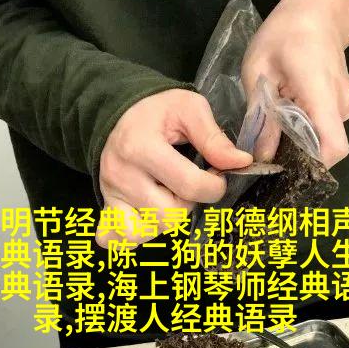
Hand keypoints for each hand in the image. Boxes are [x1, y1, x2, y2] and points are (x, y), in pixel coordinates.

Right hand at [96, 89, 251, 246]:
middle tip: (190, 185)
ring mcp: (111, 194)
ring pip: (150, 231)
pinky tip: (149, 217)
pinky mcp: (107, 206)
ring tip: (170, 196)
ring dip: (168, 219)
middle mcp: (122, 175)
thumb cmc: (156, 112)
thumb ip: (214, 138)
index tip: (217, 175)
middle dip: (191, 204)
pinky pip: (119, 239)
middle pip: (170, 216)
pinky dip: (138, 235)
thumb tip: (241, 162)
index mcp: (142, 147)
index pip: (189, 186)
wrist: (118, 114)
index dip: (214, 187)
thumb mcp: (188, 109)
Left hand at [242, 0, 348, 167]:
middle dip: (297, 156)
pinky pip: (322, 129)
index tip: (284, 168)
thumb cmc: (283, 36)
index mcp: (320, 93)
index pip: (332, 146)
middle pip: (325, 148)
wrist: (316, 14)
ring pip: (322, 139)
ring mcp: (344, 106)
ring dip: (298, 142)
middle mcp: (339, 105)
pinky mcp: (340, 106)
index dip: (312, 165)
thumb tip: (262, 155)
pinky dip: (304, 131)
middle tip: (266, 152)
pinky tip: (285, 120)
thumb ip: (261, 115)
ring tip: (274, 131)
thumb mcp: (259, 72)